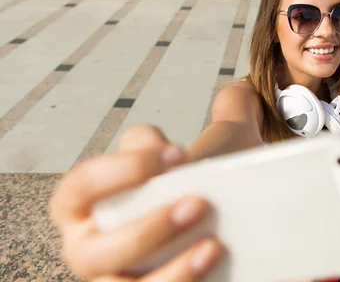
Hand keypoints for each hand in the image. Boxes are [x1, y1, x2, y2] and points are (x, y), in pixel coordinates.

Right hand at [49, 125, 222, 280]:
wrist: (233, 229)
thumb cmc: (210, 186)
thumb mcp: (215, 151)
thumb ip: (224, 118)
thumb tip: (239, 95)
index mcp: (86, 204)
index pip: (81, 186)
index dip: (122, 170)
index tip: (177, 154)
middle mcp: (90, 248)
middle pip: (93, 250)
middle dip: (145, 229)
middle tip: (197, 203)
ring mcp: (116, 281)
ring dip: (168, 269)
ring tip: (213, 245)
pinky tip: (214, 260)